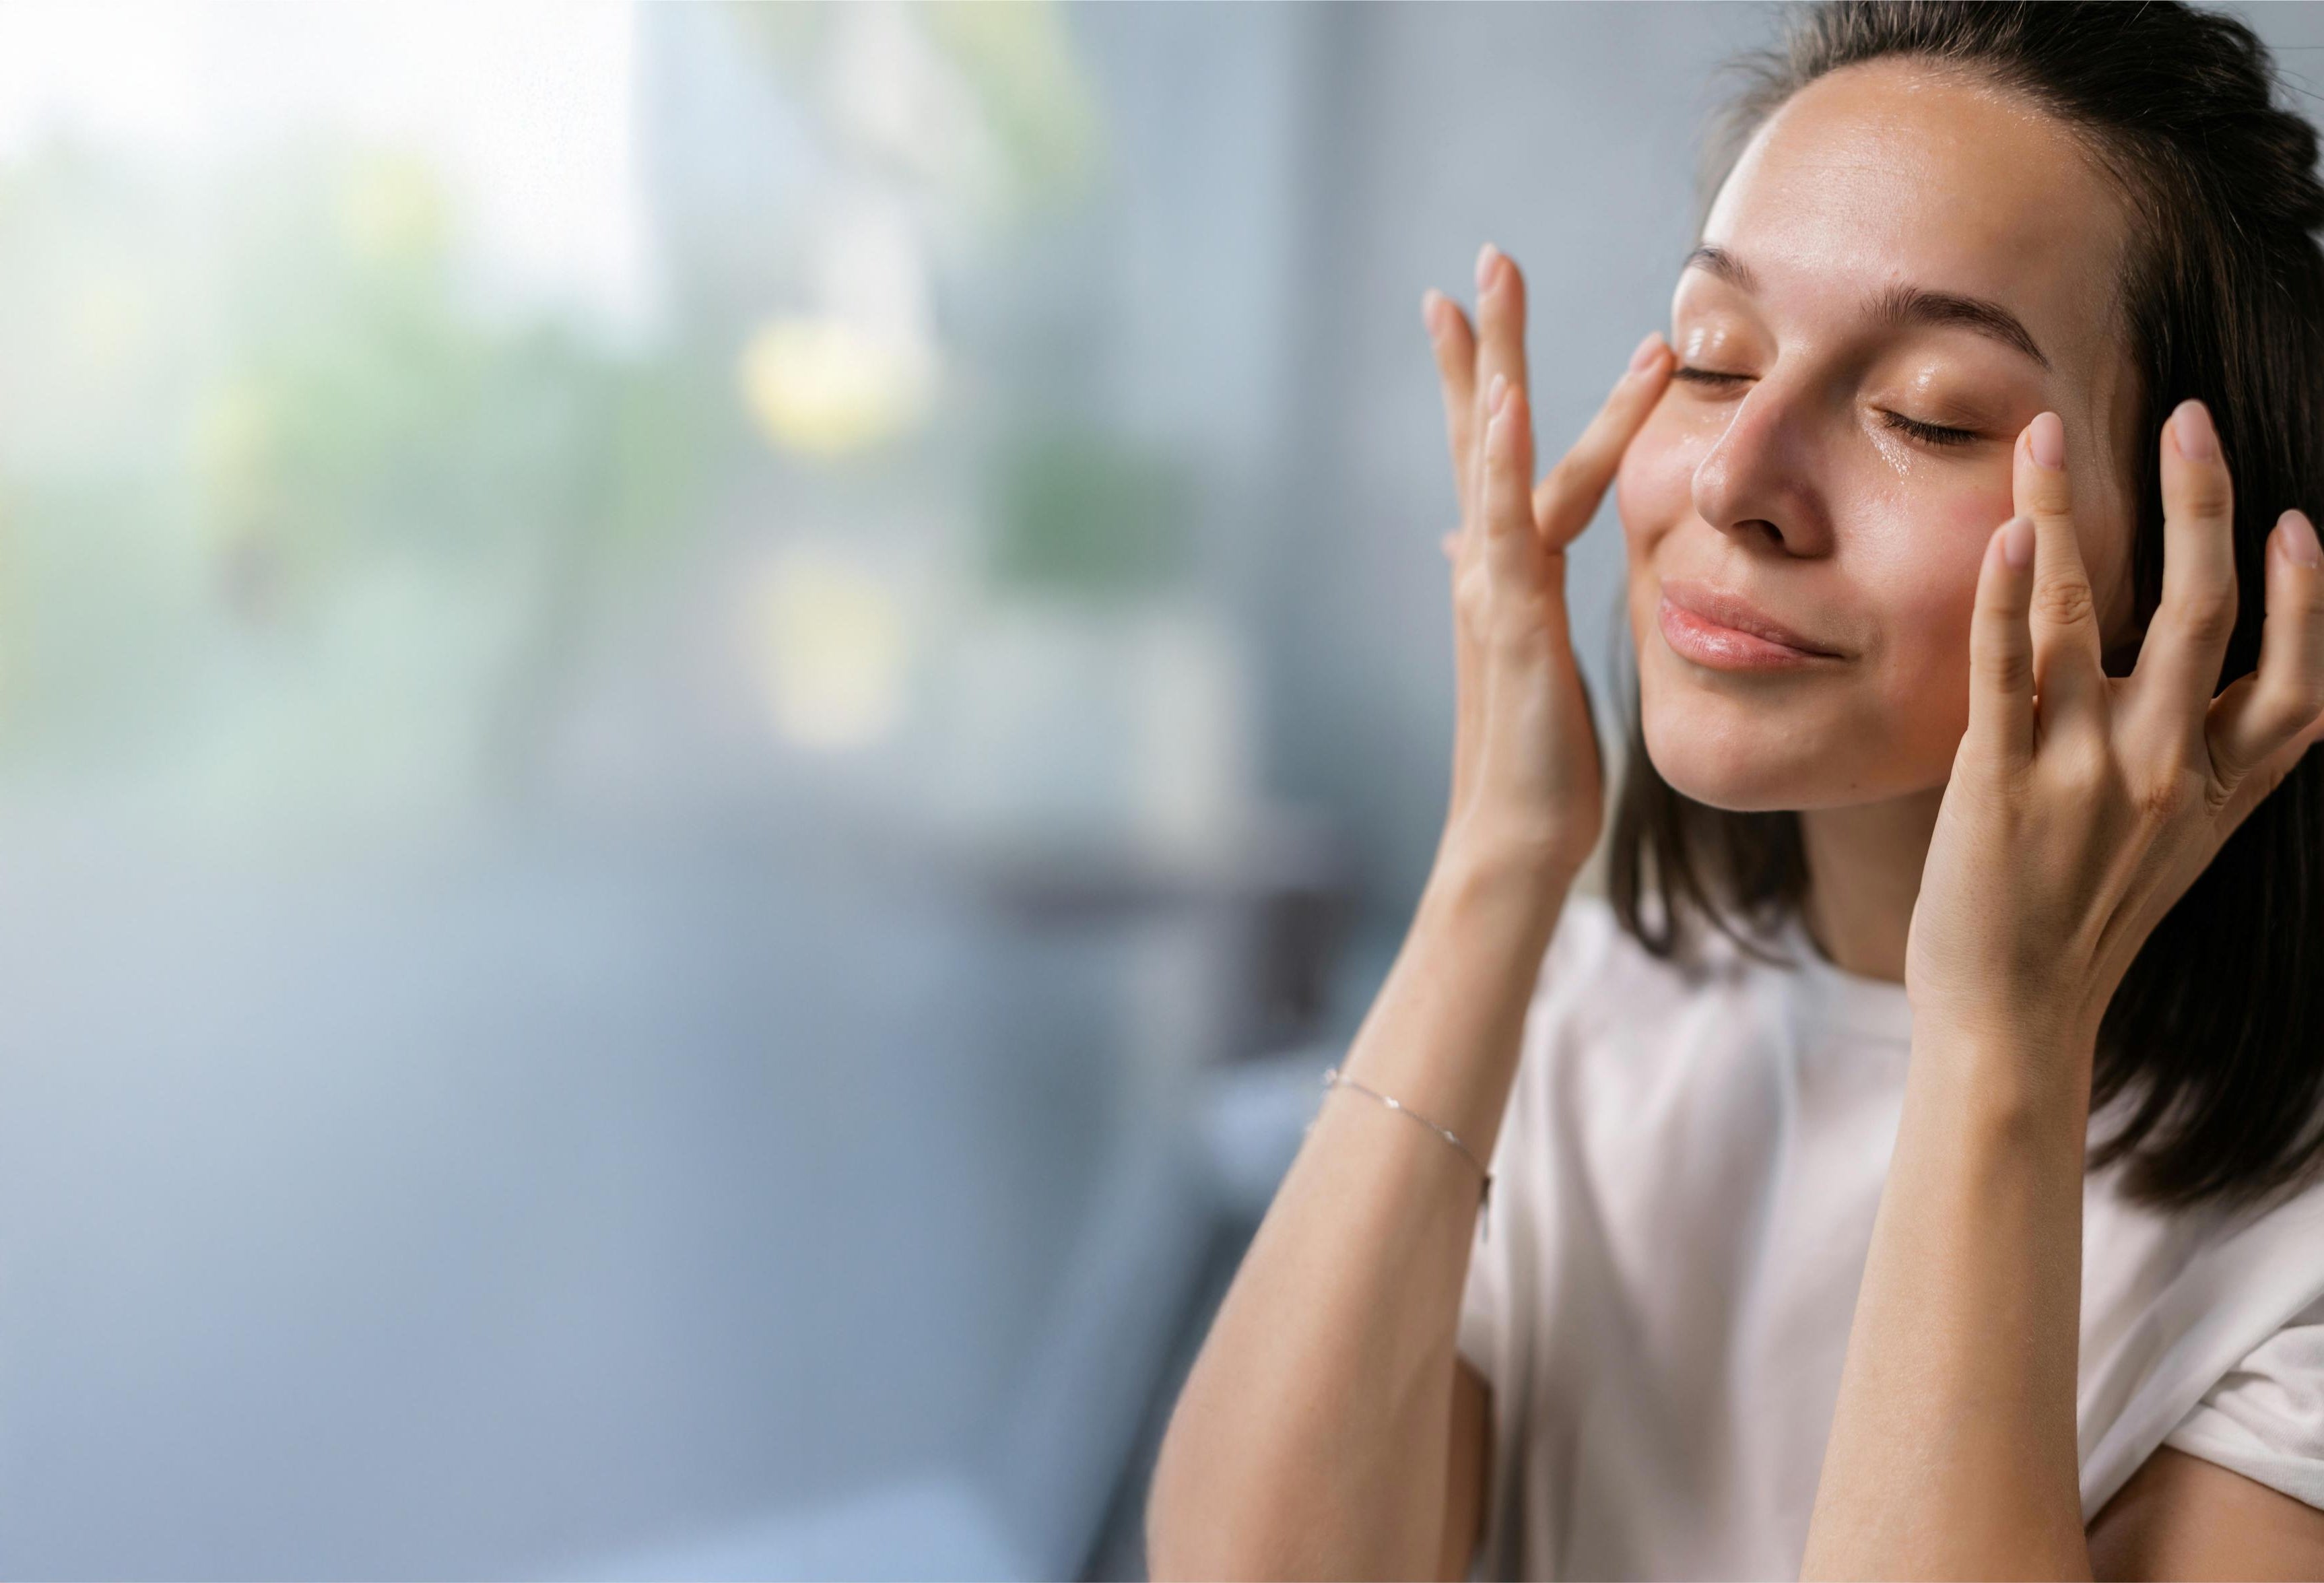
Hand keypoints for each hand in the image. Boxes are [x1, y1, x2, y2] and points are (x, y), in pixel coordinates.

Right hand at [1424, 243, 1670, 880]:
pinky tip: (1504, 400)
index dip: (1470, 379)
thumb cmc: (1532, 760)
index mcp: (1500, 572)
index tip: (1455, 307)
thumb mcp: (1524, 655)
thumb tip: (1462, 540)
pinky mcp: (1513, 618)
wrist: (1516, 840)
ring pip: (1494, 461)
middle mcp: (1488, 567)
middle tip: (1483, 260)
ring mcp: (1494, 588)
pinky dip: (1503, 457)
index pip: (1484, 457)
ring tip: (1490, 291)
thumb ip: (1500, 588)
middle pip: (1480, 435)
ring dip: (1494, 369)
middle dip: (1479, 346)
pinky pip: (1509, 522)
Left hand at [1906, 402, 2323, 1063]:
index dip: (2309, 599)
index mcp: (2218, 788)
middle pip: (2200, 615)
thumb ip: (2210, 762)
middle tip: (2186, 418)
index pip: (2297, 682)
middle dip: (2198, 506)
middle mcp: (2164, 772)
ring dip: (2065, 513)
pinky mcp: (1997, 786)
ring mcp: (2080, 775)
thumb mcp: (2179, 845)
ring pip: (2083, 615)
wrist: (2012, 1016)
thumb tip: (2226, 680)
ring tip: (2047, 434)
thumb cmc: (2085, 921)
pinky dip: (2003, 598)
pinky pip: (2004, 673)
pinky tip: (2002, 536)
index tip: (2295, 522)